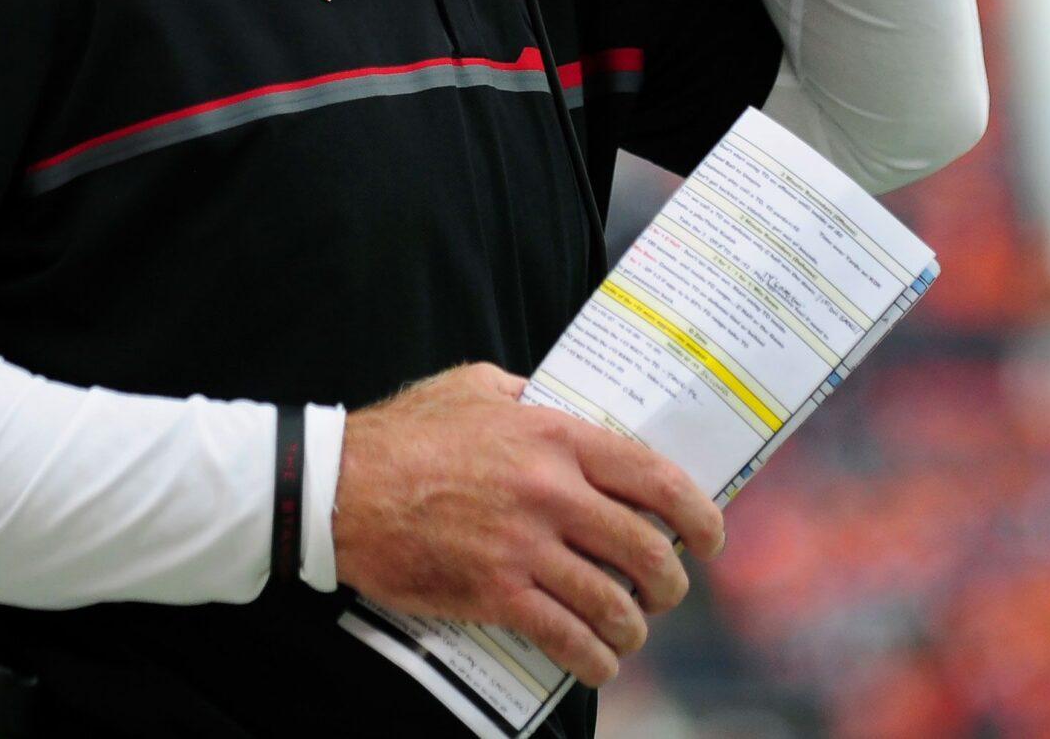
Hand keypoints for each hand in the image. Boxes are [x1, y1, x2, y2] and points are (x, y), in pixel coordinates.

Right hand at [330, 361, 726, 687]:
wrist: (339, 488)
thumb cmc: (404, 433)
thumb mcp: (474, 386)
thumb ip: (526, 394)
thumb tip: (557, 400)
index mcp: (555, 437)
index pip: (654, 477)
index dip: (697, 512)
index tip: (710, 535)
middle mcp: (552, 492)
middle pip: (646, 548)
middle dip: (670, 582)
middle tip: (667, 591)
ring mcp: (524, 546)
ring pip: (614, 602)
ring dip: (634, 627)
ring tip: (631, 631)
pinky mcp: (495, 593)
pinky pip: (567, 636)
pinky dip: (594, 659)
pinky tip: (598, 663)